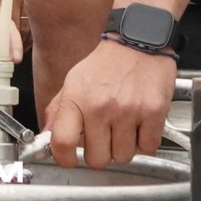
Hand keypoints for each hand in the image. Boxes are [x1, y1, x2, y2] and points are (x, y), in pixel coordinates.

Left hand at [45, 38, 175, 168]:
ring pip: (123, 157)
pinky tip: (139, 124)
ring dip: (123, 147)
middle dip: (100, 152)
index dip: (64, 158)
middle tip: (103, 137)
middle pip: (97, 159)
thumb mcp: (74, 80)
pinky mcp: (153, 113)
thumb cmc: (107, 63)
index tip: (69, 158)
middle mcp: (100, 106)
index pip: (62, 142)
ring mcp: (128, 111)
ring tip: (123, 126)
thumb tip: (47, 135)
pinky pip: (147, 148)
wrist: (138, 41)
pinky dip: (144, 141)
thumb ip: (59, 109)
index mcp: (77, 98)